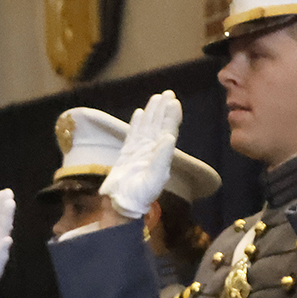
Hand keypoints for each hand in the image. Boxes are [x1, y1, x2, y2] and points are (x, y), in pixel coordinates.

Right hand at [98, 92, 181, 219]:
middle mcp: (152, 150)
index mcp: (161, 155)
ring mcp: (139, 151)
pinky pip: (133, 134)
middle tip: (167, 93)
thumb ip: (162, 158)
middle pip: (159, 125)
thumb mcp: (154, 177)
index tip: (174, 101)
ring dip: (152, 112)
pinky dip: (136, 124)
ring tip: (156, 98)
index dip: (171, 116)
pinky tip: (139, 113)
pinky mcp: (127, 154)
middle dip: (163, 109)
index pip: (168, 131)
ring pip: (147, 127)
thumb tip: (169, 136)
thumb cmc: (140, 194)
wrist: (123, 204)